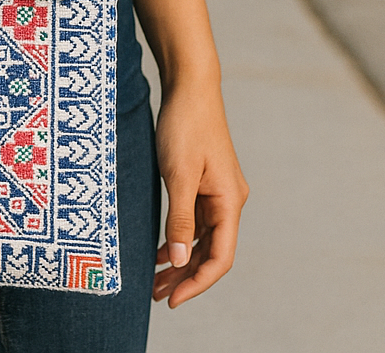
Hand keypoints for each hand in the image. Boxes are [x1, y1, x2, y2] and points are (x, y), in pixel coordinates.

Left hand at [152, 82, 248, 307]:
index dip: (197, 283)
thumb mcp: (178, 174)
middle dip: (186, 277)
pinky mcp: (205, 181)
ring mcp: (218, 191)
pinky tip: (162, 251)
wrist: (190, 85)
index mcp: (229, 201)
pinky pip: (196, 220)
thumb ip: (181, 219)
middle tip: (156, 295)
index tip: (172, 299)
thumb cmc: (185, 125)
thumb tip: (182, 262)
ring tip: (155, 281)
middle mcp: (229, 200)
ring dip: (182, 260)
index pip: (220, 258)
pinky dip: (181, 237)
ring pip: (202, 238)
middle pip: (211, 252)